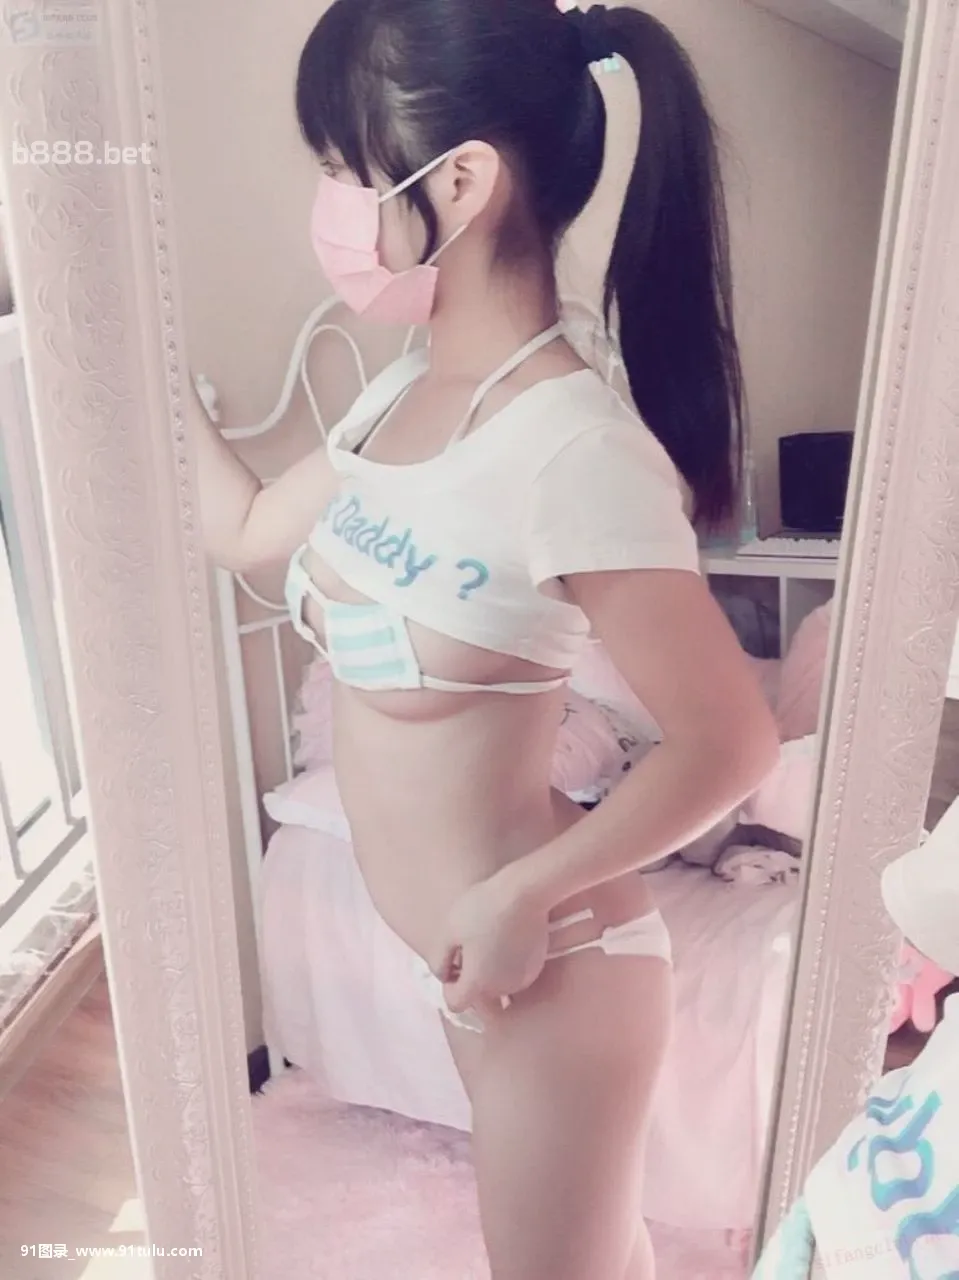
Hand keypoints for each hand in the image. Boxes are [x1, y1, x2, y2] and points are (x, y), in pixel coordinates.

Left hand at [430, 873, 551, 1018]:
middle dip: (471, 976)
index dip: (449, 984)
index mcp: (478, 983)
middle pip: (478, 994)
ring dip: (491, 970)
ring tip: (491, 939)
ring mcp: (522, 978)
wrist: (524, 891)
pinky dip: (508, 963)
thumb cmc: (482, 908)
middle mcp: (502, 988)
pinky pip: (514, 972)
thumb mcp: (448, 930)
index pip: (455, 1003)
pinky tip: (508, 938)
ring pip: (497, 984)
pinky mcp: (536, 965)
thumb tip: (444, 976)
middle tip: (472, 944)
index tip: (454, 961)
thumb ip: (439, 961)